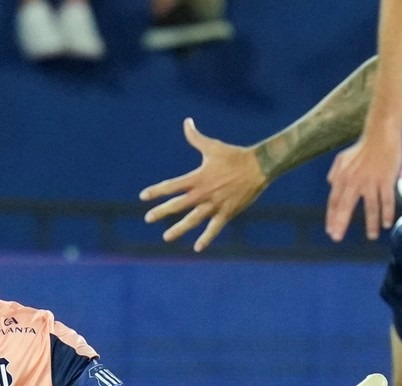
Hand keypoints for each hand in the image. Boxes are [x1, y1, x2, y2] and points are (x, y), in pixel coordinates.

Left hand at [139, 117, 267, 252]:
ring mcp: (214, 205)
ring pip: (193, 220)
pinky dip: (206, 238)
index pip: (172, 186)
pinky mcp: (227, 213)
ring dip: (179, 229)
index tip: (143, 196)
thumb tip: (186, 121)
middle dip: (161, 212)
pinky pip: (214, 228)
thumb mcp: (212, 146)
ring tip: (166, 237)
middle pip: (178, 205)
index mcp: (197, 178)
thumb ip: (195, 137)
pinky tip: (197, 248)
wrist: (258, 166)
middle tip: (147, 218)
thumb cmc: (234, 155)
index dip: (156, 191)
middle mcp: (203, 193)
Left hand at [324, 133, 401, 242]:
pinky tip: (386, 224)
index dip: (332, 217)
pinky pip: (387, 200)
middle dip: (341, 224)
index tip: (331, 231)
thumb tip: (330, 185)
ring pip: (370, 207)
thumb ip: (334, 173)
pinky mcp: (386, 179)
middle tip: (337, 238)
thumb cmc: (362, 148)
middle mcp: (354, 181)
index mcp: (342, 178)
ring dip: (371, 224)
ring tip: (371, 236)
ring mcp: (370, 181)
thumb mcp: (342, 159)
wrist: (380, 134)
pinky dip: (387, 213)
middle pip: (345, 207)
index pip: (334, 202)